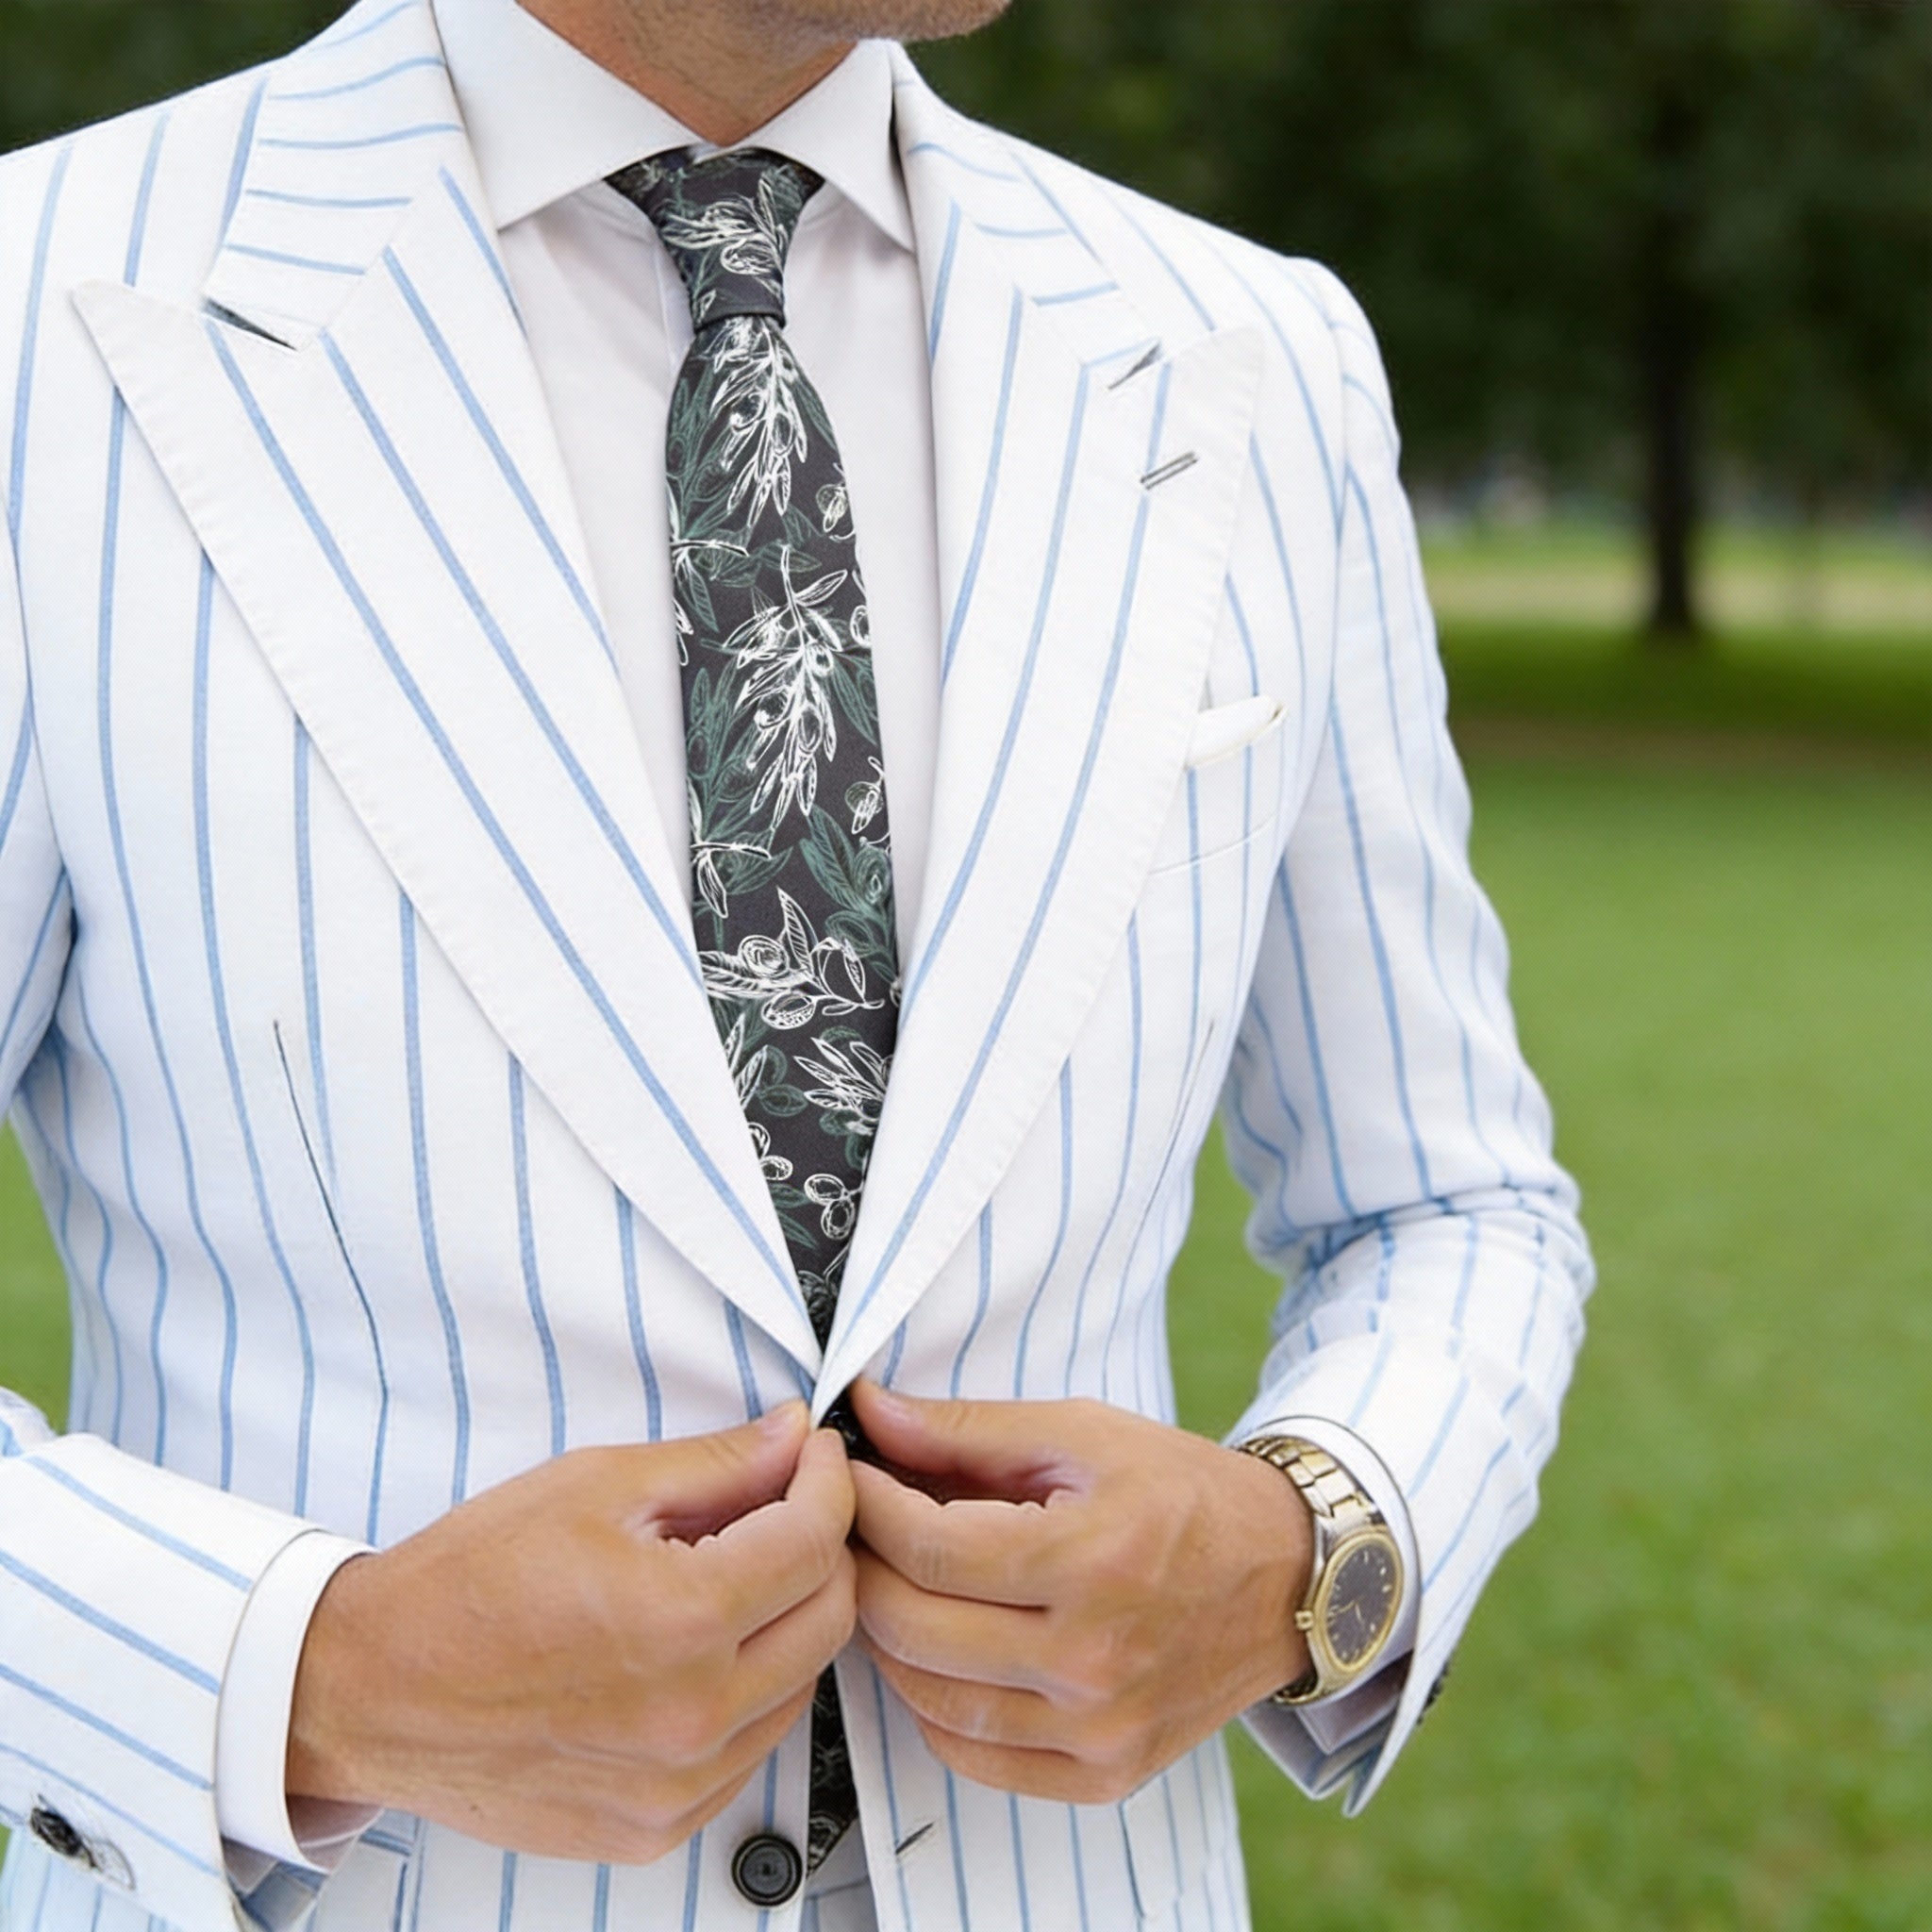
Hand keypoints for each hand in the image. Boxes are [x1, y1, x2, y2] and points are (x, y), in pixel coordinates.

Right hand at [287, 1405, 854, 1863]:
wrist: (374, 1689)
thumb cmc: (467, 1585)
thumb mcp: (595, 1485)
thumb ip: (715, 1464)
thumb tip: (791, 1438)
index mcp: (681, 1620)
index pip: (817, 1538)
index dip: (828, 1480)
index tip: (815, 1456)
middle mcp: (692, 1715)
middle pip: (831, 1615)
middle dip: (823, 1545)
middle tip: (786, 1506)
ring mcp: (677, 1785)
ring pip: (801, 1685)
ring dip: (789, 1621)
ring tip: (730, 1577)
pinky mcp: (656, 1827)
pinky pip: (750, 1751)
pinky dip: (747, 1692)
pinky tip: (698, 1652)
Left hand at [848, 1381, 1310, 1803]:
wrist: (1288, 1576)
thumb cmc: (1183, 1493)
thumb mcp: (1082, 1433)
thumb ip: (967, 1429)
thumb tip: (869, 1412)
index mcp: (1092, 1559)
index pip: (927, 1549)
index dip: (867, 1508)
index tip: (849, 1476)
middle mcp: (1095, 1659)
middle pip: (913, 1628)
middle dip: (863, 1568)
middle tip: (858, 1528)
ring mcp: (1099, 1729)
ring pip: (929, 1698)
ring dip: (889, 1637)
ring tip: (896, 1583)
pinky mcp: (1104, 1774)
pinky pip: (973, 1754)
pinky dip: (934, 1704)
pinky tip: (940, 1651)